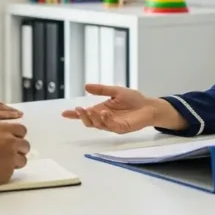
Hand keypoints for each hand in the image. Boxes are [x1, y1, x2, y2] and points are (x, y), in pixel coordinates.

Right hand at [0, 122, 29, 190]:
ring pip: (22, 160)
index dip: (17, 136)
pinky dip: (4, 172)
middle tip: (7, 154)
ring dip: (14, 162)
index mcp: (1, 129)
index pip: (21, 130)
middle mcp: (9, 142)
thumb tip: (1, 138)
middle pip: (25, 145)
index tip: (13, 139)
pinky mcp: (8, 173)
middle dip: (18, 149)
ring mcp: (10, 158)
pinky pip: (11, 172)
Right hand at [61, 83, 185, 133]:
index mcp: (102, 110)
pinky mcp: (122, 128)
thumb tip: (86, 86)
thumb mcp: (115, 91)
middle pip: (89, 122)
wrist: (149, 106)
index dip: (75, 115)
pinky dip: (105, 120)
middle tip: (79, 110)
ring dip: (92, 118)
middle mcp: (105, 119)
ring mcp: (113, 125)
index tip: (64, 113)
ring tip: (89, 110)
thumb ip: (102, 89)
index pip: (86, 114)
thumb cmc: (134, 99)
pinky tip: (104, 113)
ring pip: (98, 125)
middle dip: (82, 117)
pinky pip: (111, 126)